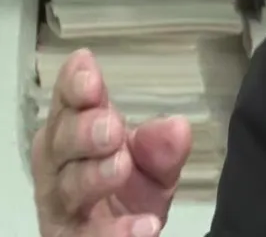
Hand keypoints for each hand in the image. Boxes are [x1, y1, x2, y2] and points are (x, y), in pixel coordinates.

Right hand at [31, 49, 192, 236]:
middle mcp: (60, 168)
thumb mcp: (155, 164)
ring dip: (94, 176)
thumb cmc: (130, 189)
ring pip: (68, 189)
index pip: (68, 104)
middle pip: (60, 144)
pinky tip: (145, 225)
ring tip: (121, 166)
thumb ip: (163, 146)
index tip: (89, 72)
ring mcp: (64, 208)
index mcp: (76, 135)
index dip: (74, 86)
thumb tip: (177, 125)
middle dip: (83, 131)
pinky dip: (117, 232)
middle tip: (111, 126)